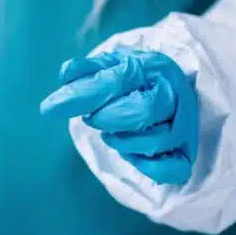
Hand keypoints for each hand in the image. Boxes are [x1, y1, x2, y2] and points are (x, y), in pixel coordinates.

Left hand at [40, 49, 198, 184]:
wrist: (171, 88)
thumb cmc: (135, 79)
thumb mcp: (111, 66)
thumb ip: (87, 70)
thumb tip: (66, 73)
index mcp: (152, 67)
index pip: (116, 81)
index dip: (81, 95)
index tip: (49, 108)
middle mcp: (173, 94)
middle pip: (142, 111)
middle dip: (107, 119)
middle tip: (92, 118)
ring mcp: (183, 126)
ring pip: (155, 141)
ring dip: (123, 142)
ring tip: (112, 133)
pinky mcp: (186, 152)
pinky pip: (173, 169)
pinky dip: (149, 167)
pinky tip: (133, 155)